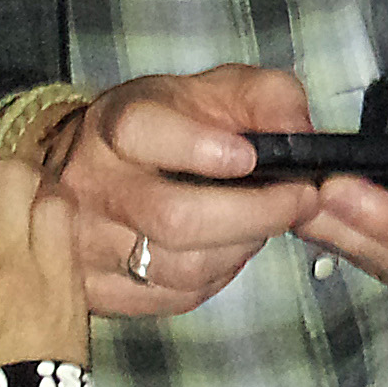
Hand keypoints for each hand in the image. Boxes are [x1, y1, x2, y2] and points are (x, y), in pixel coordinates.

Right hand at [51, 64, 325, 317]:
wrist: (87, 169)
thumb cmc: (165, 127)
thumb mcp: (214, 90)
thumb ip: (266, 97)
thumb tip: (299, 132)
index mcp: (113, 124)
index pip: (140, 131)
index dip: (198, 146)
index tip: (248, 156)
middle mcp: (92, 186)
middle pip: (173, 217)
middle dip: (254, 213)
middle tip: (300, 200)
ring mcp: (88, 245)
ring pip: (181, 267)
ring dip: (241, 247)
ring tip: (261, 222)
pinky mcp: (99, 292)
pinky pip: (176, 297)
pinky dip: (217, 276)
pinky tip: (226, 249)